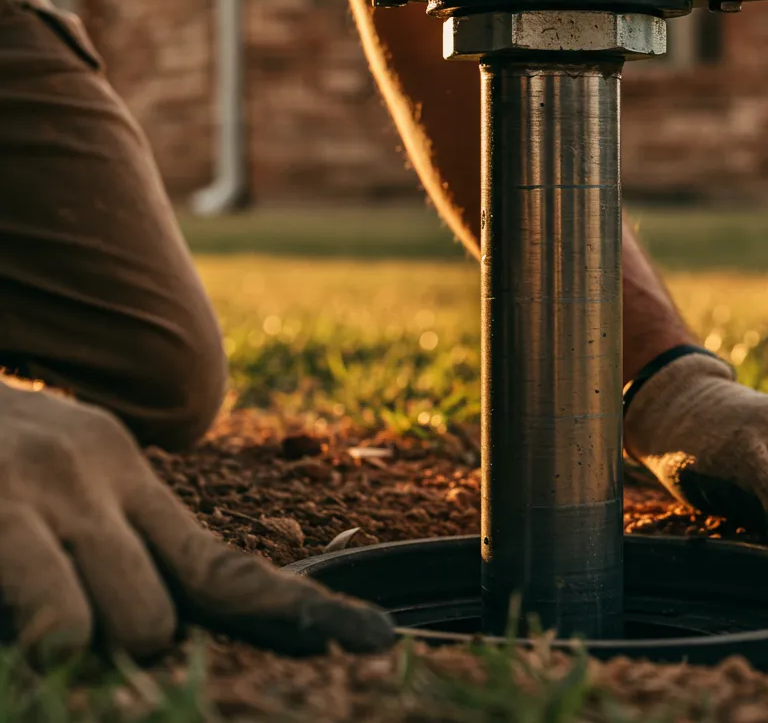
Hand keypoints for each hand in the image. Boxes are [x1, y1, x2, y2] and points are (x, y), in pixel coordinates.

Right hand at [0, 380, 394, 660]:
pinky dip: (39, 641)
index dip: (303, 613)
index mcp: (126, 473)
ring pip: (109, 626)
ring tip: (23, 600)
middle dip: (117, 651)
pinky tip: (13, 609)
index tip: (374, 639)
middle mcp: (95, 473)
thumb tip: (166, 631)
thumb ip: (123, 550)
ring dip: (70, 643)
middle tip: (59, 618)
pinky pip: (55, 620)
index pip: (227, 566)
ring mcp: (40, 490)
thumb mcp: (58, 488)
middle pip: (159, 617)